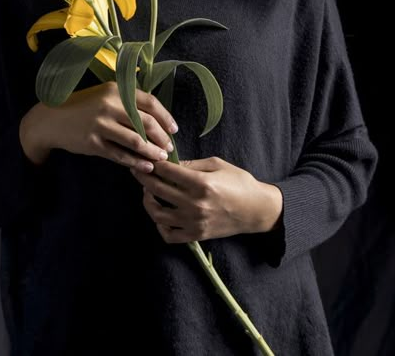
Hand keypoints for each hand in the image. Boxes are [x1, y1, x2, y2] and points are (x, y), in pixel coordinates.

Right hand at [20, 81, 177, 169]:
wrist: (51, 119)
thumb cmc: (83, 107)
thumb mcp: (104, 95)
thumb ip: (126, 101)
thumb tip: (156, 117)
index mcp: (116, 90)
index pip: (150, 102)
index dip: (165, 117)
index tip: (174, 130)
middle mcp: (109, 105)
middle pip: (146, 122)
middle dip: (162, 138)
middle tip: (169, 148)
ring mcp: (100, 124)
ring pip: (136, 141)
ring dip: (152, 152)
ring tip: (160, 159)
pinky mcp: (93, 143)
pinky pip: (120, 155)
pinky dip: (135, 162)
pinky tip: (145, 167)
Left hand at [130, 156, 282, 243]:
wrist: (256, 210)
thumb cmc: (240, 182)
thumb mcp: (218, 164)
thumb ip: (193, 164)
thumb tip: (171, 162)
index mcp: (202, 183)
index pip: (168, 171)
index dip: (154, 163)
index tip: (147, 158)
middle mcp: (195, 204)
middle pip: (158, 189)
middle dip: (144, 177)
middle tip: (138, 170)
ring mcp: (194, 222)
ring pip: (158, 214)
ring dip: (148, 201)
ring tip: (147, 192)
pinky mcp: (196, 235)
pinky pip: (169, 235)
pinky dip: (160, 226)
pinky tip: (160, 214)